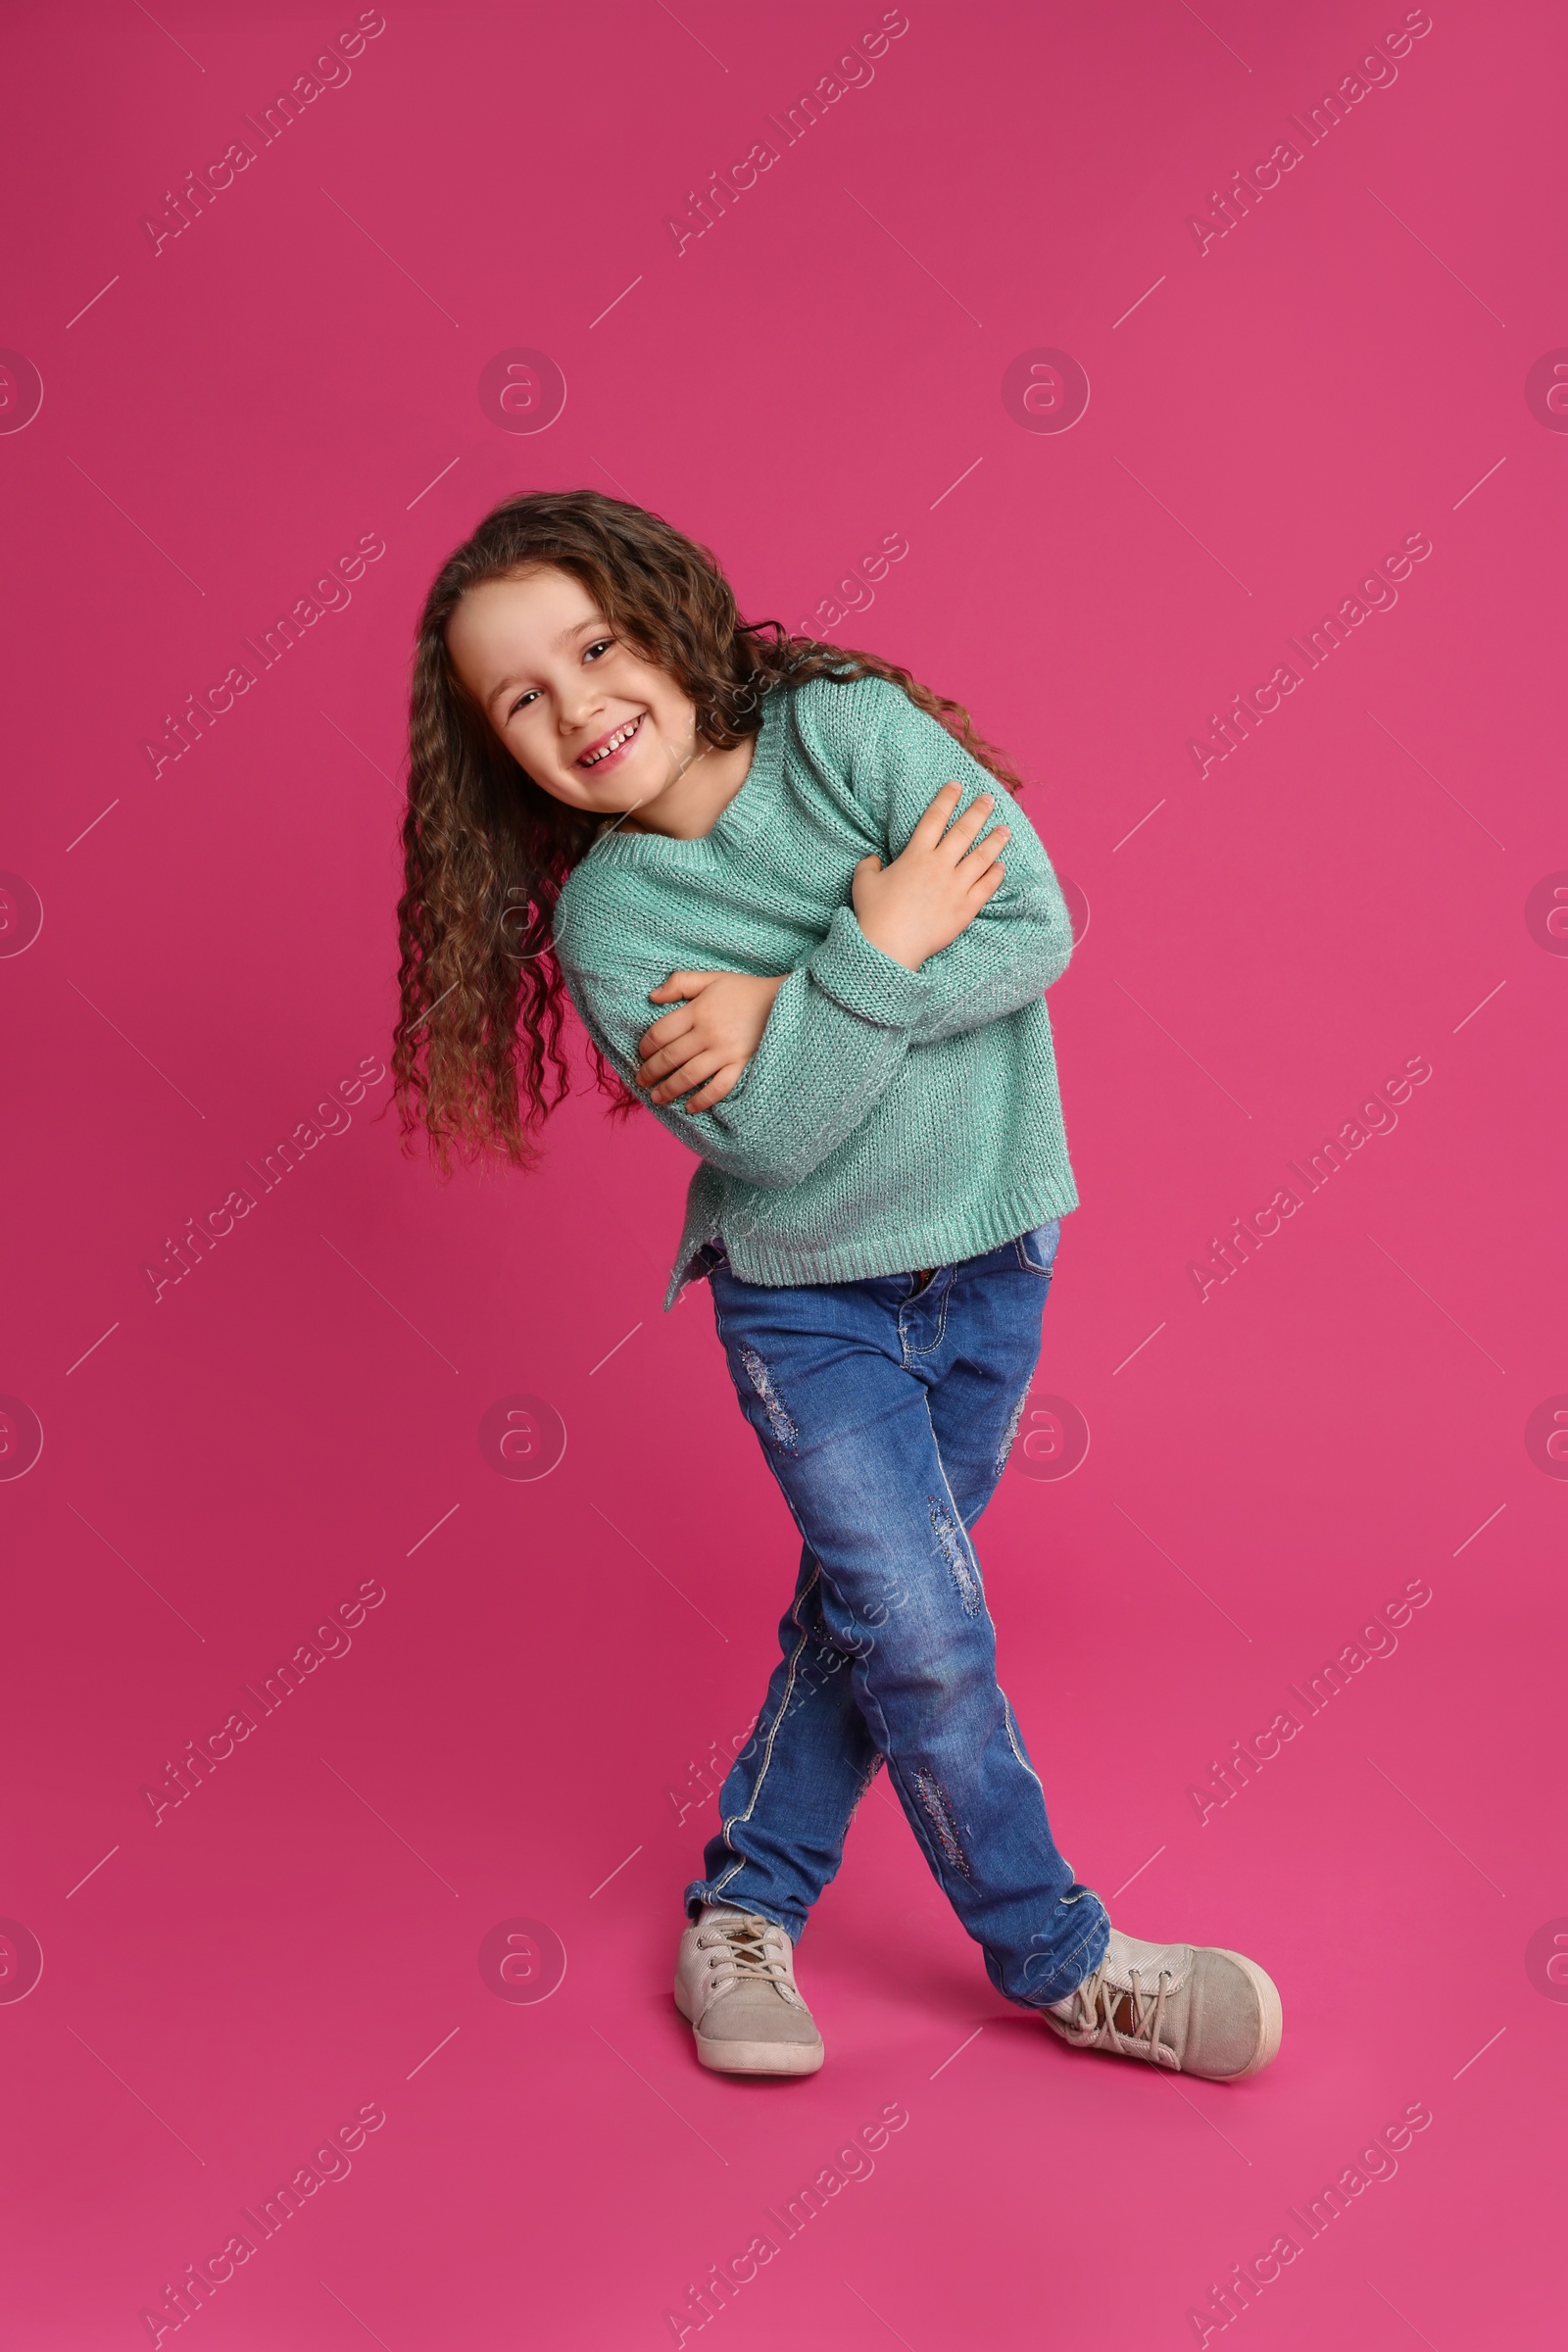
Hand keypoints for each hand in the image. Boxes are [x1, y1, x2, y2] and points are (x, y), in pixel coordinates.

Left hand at [637, 970, 787, 1111]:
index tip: (641, 1055)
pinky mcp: (741, 1065)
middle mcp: (708, 1033)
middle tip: (640, 1081)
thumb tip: (652, 997)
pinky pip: (719, 1087)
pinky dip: (703, 1100)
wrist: (784, 1000)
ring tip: (656, 1097)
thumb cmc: (745, 990)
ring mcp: (725, 1052)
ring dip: (669, 1089)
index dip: (645, 1046)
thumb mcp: (712, 978)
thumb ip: (680, 983)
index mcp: (698, 1011)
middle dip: (650, 1072)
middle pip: (670, 1057)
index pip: (661, 1033)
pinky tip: (690, 1107)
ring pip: (689, 1076)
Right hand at [851, 781, 1010, 970]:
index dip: (946, 799)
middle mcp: (939, 866)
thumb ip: (869, 865)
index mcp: (915, 856)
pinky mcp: (965, 908)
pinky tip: (1001, 867)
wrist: (889, 947)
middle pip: (963, 832)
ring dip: (994, 841)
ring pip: (981, 857)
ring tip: (1005, 829)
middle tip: (989, 799)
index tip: (956, 785)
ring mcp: (955, 887)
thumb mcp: (864, 883)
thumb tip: (873, 858)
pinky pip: (986, 887)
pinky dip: (995, 875)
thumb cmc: (874, 914)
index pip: (934, 819)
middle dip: (978, 812)